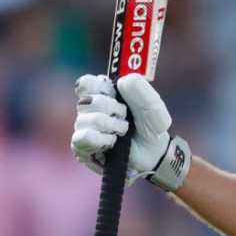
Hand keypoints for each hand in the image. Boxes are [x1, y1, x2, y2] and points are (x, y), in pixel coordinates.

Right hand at [72, 73, 190, 190]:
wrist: (154, 154)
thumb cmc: (151, 127)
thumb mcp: (153, 107)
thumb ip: (141, 91)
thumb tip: (123, 81)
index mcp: (105, 94)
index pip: (86, 83)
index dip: (95, 86)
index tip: (112, 93)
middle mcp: (91, 110)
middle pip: (87, 100)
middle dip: (110, 108)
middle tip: (125, 116)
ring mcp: (85, 129)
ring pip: (84, 120)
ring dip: (109, 126)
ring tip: (122, 133)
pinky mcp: (82, 148)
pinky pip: (81, 138)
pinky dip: (99, 140)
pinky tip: (111, 143)